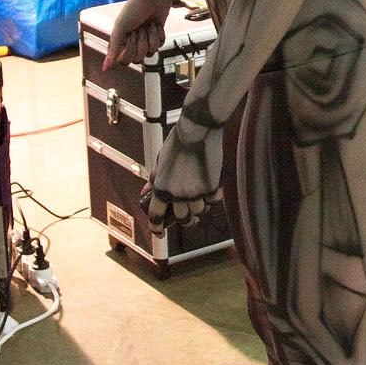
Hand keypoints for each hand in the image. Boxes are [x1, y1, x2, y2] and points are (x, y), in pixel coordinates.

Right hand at [104, 0, 170, 68]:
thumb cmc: (134, 9)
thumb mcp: (120, 28)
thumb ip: (113, 48)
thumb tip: (104, 68)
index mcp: (120, 41)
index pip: (124, 60)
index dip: (128, 50)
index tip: (130, 35)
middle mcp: (132, 42)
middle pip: (138, 59)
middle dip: (140, 43)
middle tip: (140, 28)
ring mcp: (145, 40)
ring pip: (151, 53)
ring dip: (150, 37)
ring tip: (148, 24)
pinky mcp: (157, 36)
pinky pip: (160, 45)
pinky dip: (159, 34)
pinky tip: (156, 24)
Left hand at [144, 119, 222, 235]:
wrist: (197, 131)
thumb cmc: (177, 141)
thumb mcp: (160, 160)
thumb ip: (157, 176)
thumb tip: (152, 187)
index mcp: (161, 188)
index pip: (156, 216)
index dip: (156, 228)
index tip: (159, 233)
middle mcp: (178, 194)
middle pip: (182, 219)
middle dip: (185, 221)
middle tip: (188, 219)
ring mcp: (196, 192)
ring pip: (199, 213)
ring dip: (199, 211)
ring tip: (201, 205)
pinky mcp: (212, 187)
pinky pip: (213, 201)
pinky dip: (213, 200)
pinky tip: (212, 193)